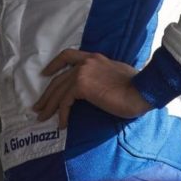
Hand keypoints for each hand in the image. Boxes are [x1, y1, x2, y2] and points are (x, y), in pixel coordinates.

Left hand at [33, 49, 151, 127]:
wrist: (142, 91)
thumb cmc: (136, 86)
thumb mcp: (116, 74)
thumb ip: (102, 75)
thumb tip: (99, 87)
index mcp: (93, 58)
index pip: (67, 56)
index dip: (54, 65)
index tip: (45, 74)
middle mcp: (85, 63)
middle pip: (58, 79)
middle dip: (47, 95)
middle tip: (38, 106)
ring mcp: (82, 73)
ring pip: (58, 91)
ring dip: (49, 106)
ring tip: (42, 117)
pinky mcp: (82, 86)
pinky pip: (65, 102)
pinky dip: (62, 114)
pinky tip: (61, 124)